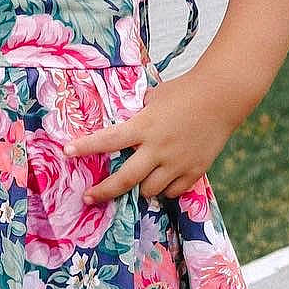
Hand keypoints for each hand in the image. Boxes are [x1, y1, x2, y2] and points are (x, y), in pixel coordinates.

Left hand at [63, 72, 238, 204]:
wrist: (222, 97)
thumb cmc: (185, 91)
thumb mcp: (154, 98)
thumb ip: (138, 115)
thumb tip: (125, 124)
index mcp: (145, 126)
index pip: (108, 140)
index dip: (86, 147)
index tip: (67, 152)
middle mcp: (158, 148)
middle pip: (125, 179)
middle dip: (103, 191)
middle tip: (89, 197)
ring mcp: (177, 163)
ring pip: (149, 190)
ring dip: (139, 188)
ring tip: (137, 181)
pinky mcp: (194, 171)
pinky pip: (172, 191)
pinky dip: (164, 188)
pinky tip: (163, 180)